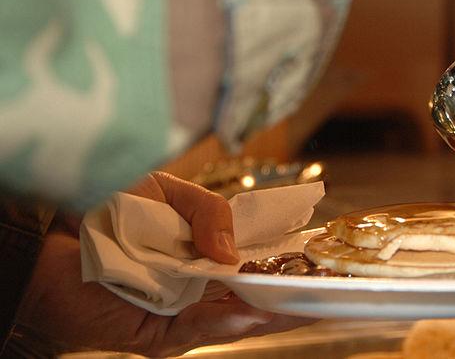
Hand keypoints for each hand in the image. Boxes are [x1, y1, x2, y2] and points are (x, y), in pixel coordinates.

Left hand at [16, 172, 312, 356]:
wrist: (49, 240)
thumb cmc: (107, 212)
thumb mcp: (167, 193)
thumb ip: (208, 211)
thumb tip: (234, 252)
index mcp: (207, 253)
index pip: (258, 258)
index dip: (289, 257)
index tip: (322, 253)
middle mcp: (201, 286)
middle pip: (257, 294)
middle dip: (293, 292)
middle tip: (331, 286)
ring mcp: (183, 313)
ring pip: (237, 317)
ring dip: (272, 311)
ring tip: (309, 301)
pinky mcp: (159, 335)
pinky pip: (199, 330)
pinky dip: (226, 322)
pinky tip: (253, 312)